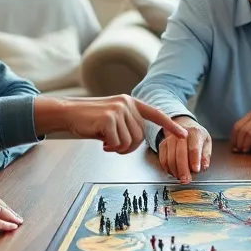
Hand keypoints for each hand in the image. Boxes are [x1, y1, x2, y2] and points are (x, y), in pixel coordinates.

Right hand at [33, 95, 186, 153]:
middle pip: (141, 135)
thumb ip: (127, 122)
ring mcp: (118, 110)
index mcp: (130, 102)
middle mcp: (127, 103)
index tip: (183, 134)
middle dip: (129, 146)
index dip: (169, 125)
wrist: (68, 112)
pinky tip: (102, 141)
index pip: (155, 114)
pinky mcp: (108, 119)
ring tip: (107, 142)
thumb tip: (137, 139)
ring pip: (130, 141)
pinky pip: (118, 143)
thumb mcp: (112, 116)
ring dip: (119, 148)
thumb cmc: (90, 119)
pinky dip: (111, 147)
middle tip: (114, 145)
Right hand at [158, 117, 210, 183]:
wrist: (183, 125)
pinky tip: (174, 173)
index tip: (196, 170)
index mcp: (194, 132)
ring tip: (181, 178)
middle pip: (180, 154)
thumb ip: (206, 155)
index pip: (194, 148)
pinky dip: (168, 169)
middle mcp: (180, 134)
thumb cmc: (196, 136)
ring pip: (170, 158)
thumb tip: (204, 166)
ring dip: (175, 171)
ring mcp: (170, 139)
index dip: (194, 161)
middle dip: (183, 170)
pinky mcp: (162, 145)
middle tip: (186, 180)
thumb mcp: (206, 142)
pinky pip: (163, 160)